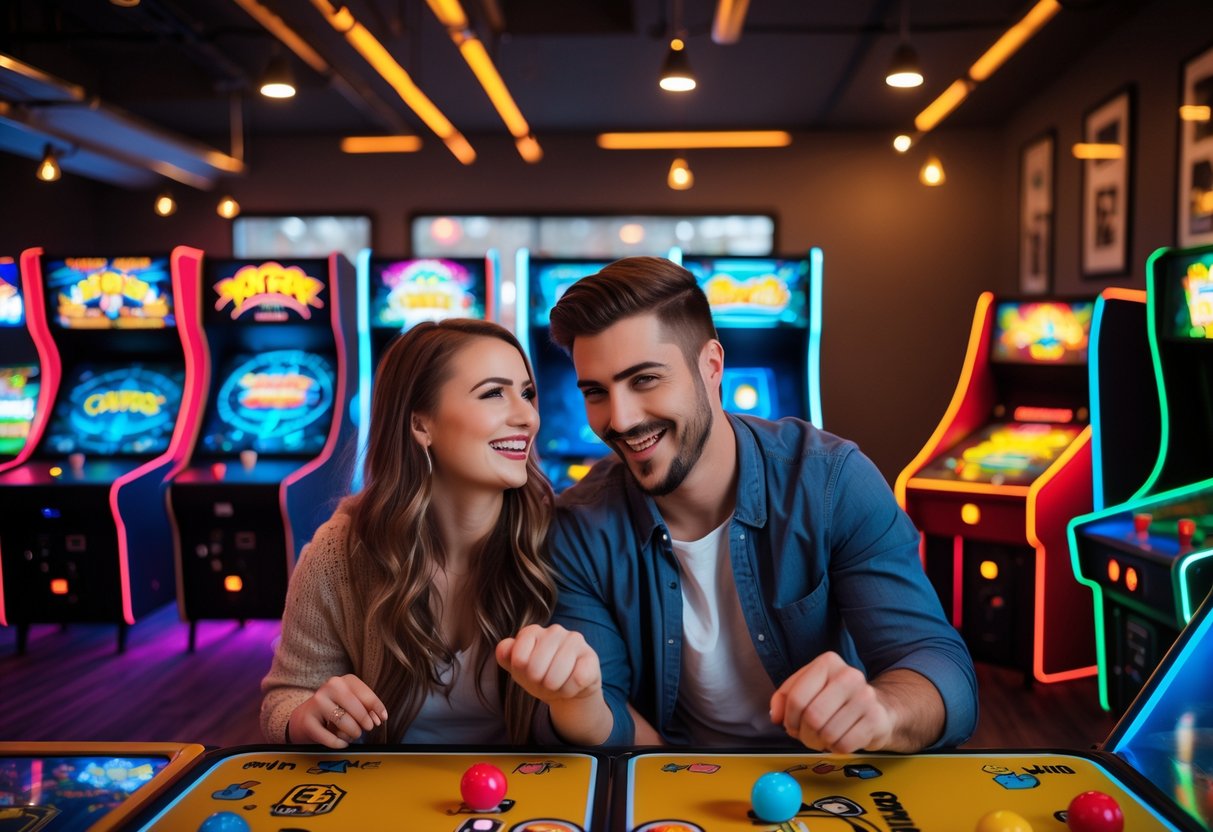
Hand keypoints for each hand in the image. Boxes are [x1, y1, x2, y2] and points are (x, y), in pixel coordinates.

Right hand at [287, 674, 387, 748]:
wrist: (303, 719)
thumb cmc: (332, 711)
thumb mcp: (350, 704)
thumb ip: (366, 708)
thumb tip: (378, 718)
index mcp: (343, 681)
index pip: (366, 694)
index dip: (376, 708)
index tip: (382, 719)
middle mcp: (330, 687)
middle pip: (356, 708)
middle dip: (365, 722)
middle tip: (367, 728)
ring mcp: (317, 703)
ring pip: (343, 722)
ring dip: (353, 733)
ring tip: (353, 735)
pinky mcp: (307, 721)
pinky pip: (330, 737)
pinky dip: (339, 743)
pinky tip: (341, 742)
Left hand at [496, 624, 601, 705]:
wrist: (567, 689)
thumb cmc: (540, 676)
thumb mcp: (519, 669)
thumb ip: (506, 656)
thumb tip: (505, 648)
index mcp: (532, 631)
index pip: (518, 657)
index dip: (521, 673)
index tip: (528, 673)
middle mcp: (554, 630)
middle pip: (535, 669)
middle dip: (538, 683)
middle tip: (545, 681)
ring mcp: (575, 641)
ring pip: (555, 676)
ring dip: (554, 689)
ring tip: (558, 684)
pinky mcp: (591, 656)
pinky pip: (576, 680)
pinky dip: (570, 690)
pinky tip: (573, 685)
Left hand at [769, 652, 894, 752]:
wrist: (879, 707)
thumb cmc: (836, 699)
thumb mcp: (808, 688)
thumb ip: (784, 698)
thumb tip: (775, 716)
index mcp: (828, 663)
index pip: (796, 697)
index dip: (788, 718)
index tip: (790, 725)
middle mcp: (849, 675)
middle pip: (812, 716)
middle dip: (804, 734)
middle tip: (806, 736)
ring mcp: (866, 697)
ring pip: (828, 733)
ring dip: (820, 743)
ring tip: (823, 738)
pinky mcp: (876, 719)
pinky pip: (844, 745)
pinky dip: (836, 749)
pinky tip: (839, 740)